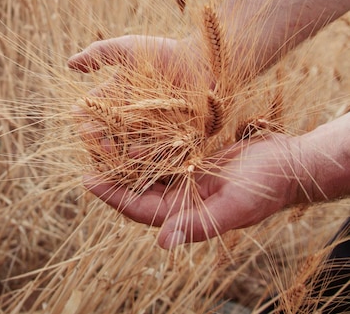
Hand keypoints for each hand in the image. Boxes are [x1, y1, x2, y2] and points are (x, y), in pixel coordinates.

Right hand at [68, 34, 201, 149]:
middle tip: (101, 145)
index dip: (83, 122)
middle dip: (98, 145)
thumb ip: (99, 54)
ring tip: (121, 151)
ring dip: (120, 156)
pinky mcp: (169, 145)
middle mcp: (126, 122)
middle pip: (102, 142)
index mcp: (113, 102)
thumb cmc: (166, 52)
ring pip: (125, 155)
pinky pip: (154, 160)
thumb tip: (69, 64)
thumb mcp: (128, 48)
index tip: (83, 120)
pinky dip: (147, 160)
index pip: (88, 118)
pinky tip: (143, 154)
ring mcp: (147, 136)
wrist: (206, 62)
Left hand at [84, 133, 304, 248]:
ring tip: (101, 140)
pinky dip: (146, 146)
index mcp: (185, 215)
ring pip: (146, 171)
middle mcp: (181, 200)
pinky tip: (130, 132)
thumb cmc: (265, 186)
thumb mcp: (233, 207)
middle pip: (136, 189)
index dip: (112, 196)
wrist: (290, 163)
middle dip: (112, 175)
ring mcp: (186, 181)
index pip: (139, 209)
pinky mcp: (193, 161)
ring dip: (125, 158)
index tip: (87, 179)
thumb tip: (163, 244)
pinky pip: (162, 155)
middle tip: (87, 156)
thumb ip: (198, 226)